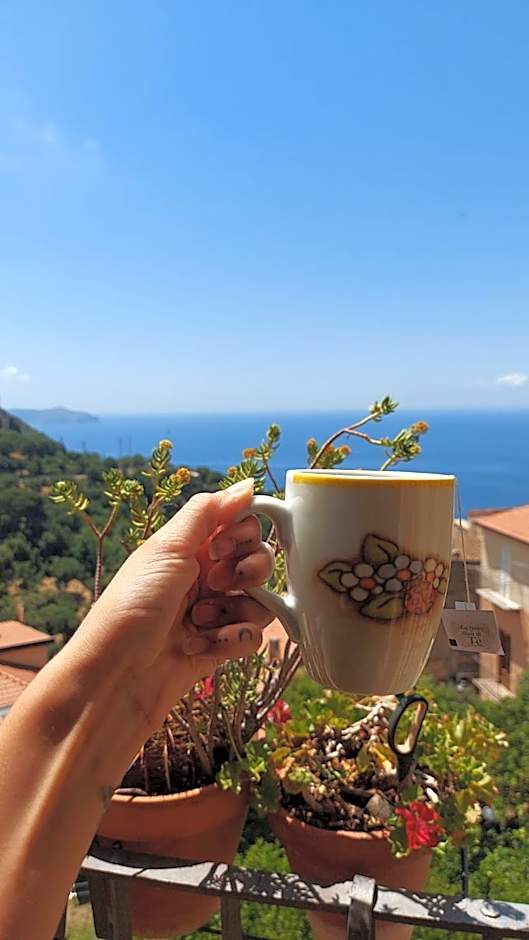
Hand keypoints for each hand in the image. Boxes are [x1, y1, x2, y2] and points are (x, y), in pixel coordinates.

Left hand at [69, 479, 274, 735]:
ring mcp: (214, 613)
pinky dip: (233, 640)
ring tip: (200, 622)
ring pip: (260, 601)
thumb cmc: (134, 606)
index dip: (242, 535)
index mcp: (191, 548)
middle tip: (218, 582)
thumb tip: (247, 484)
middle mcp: (205, 577)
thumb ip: (209, 512)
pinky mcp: (220, 647)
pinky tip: (204, 648)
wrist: (116, 677)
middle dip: (248, 571)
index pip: (242, 526)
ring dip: (235, 610)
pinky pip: (252, 636)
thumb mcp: (167, 547)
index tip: (221, 547)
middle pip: (259, 562)